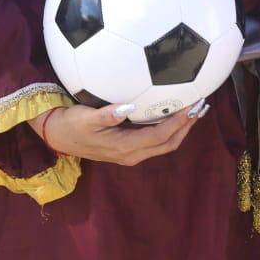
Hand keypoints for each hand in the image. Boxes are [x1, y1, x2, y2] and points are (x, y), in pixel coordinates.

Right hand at [28, 100, 205, 165]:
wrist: (58, 137)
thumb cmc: (72, 124)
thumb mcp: (86, 117)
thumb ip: (107, 114)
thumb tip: (128, 107)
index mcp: (126, 147)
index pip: (161, 135)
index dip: (180, 122)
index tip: (193, 105)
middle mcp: (132, 154)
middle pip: (169, 143)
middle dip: (187, 126)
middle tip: (201, 105)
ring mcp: (131, 154)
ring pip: (164, 144)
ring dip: (181, 129)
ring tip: (194, 110)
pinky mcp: (128, 150)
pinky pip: (156, 142)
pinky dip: (169, 129)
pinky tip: (172, 115)